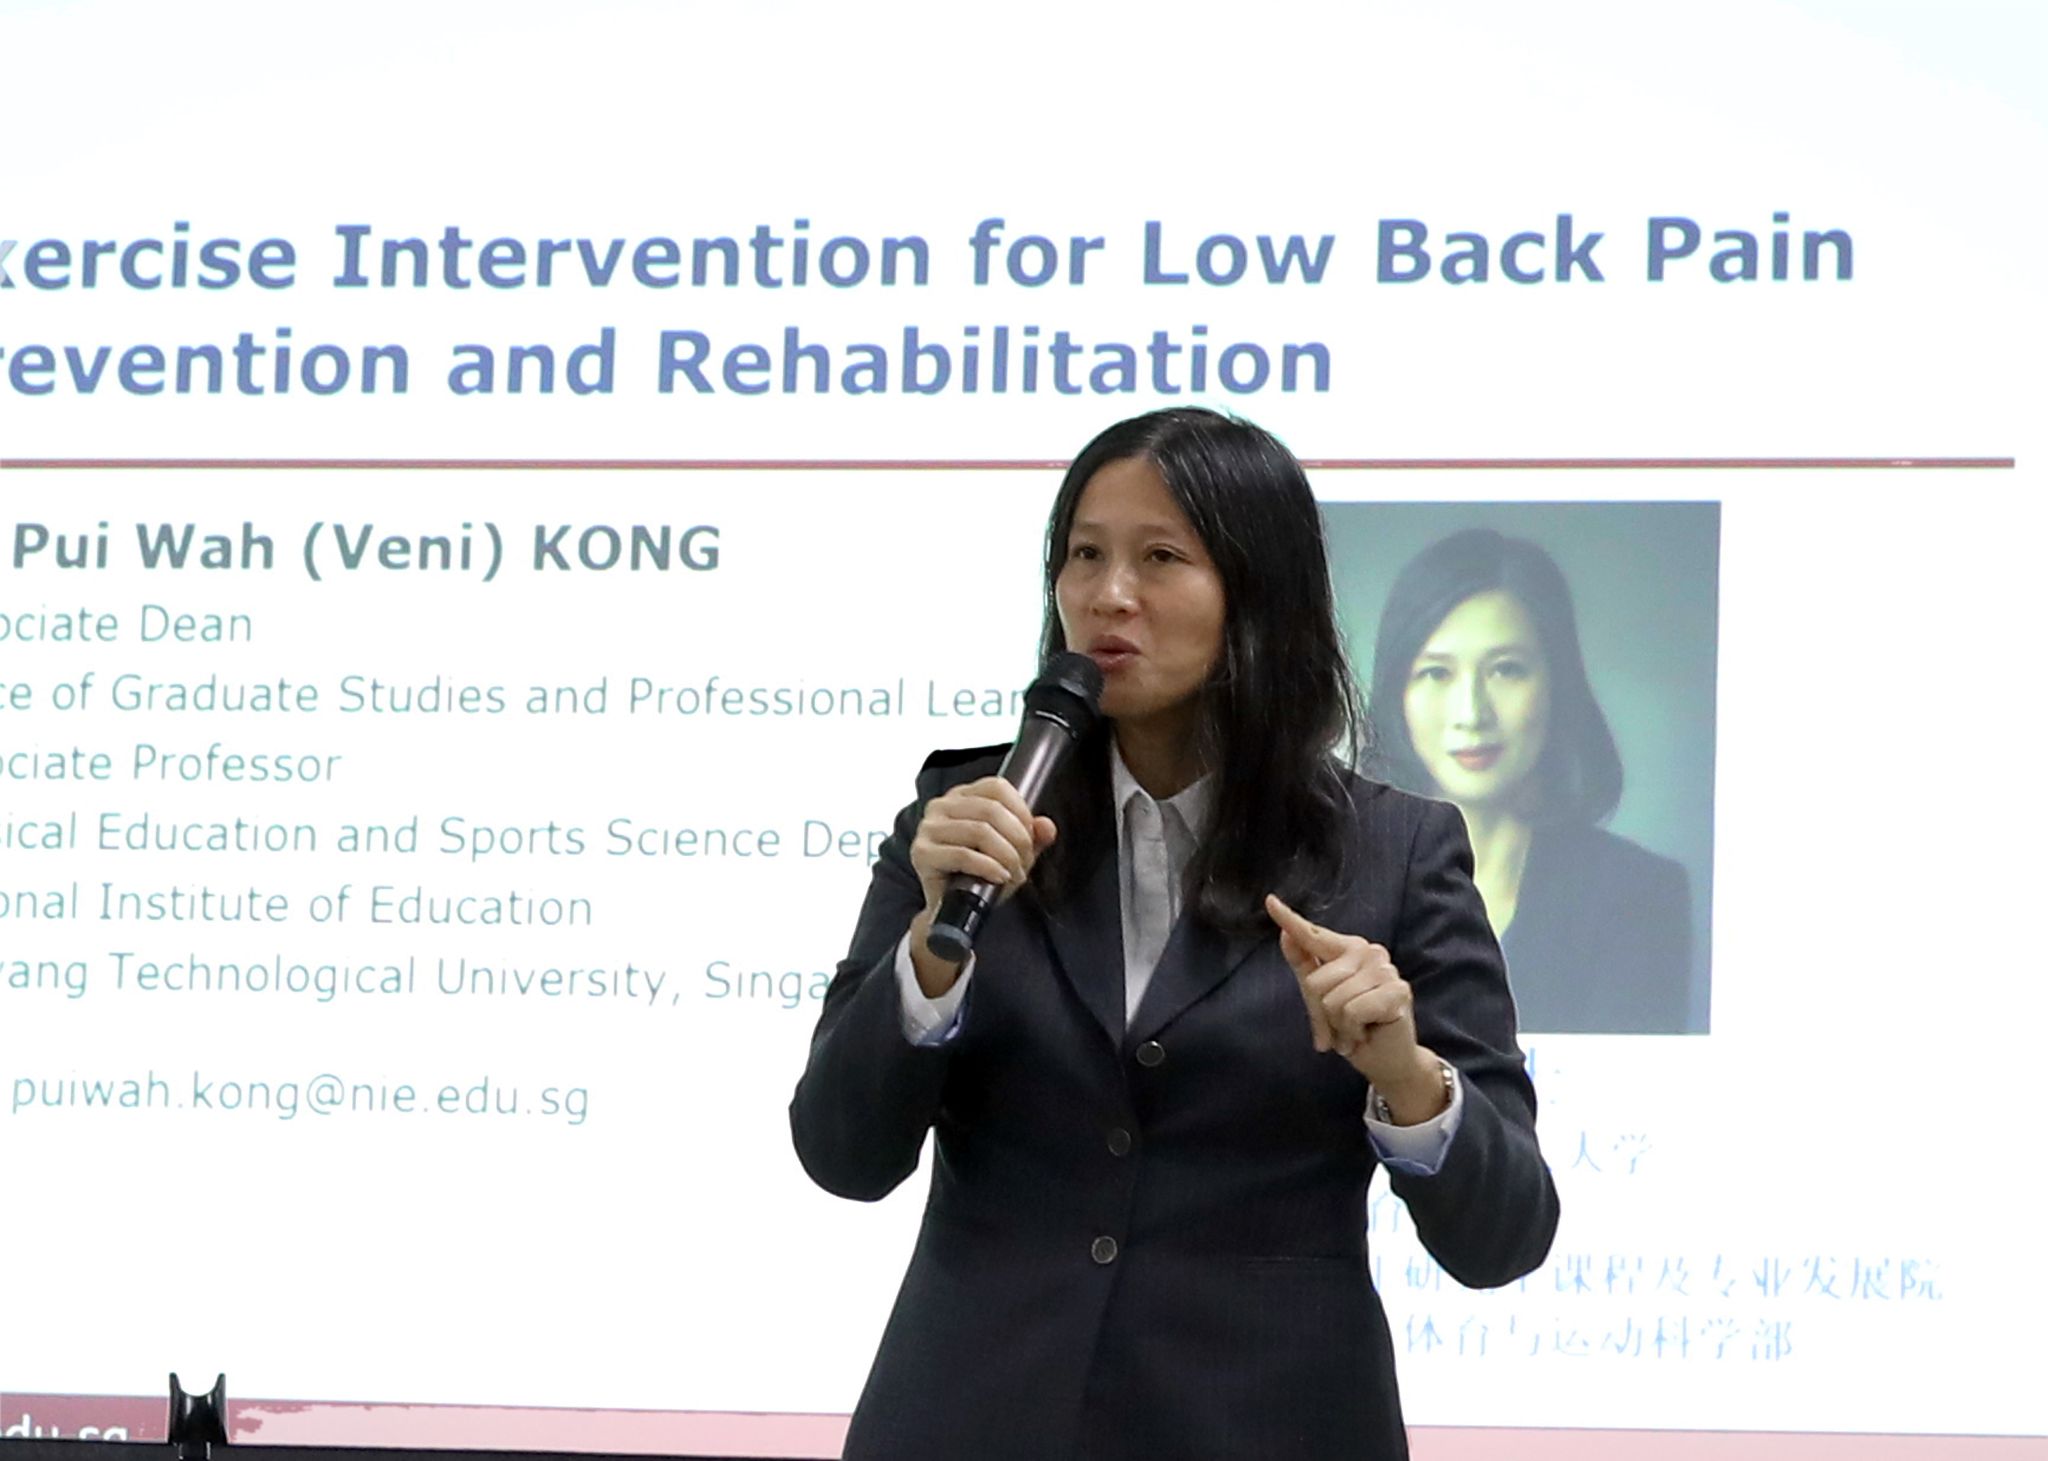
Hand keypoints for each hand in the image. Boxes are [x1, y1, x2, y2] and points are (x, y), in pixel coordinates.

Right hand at [905, 777, 1054, 995]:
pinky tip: (999, 876)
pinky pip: (962, 855)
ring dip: (1006, 855)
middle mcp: (941, 806)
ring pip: (979, 830)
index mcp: (962, 796)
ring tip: (1014, 874)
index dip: (1021, 811)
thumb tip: (1047, 827)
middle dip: (1018, 839)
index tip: (1031, 837)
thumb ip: (1032, 837)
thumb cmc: (978, 876)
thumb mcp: (1011, 853)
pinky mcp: (922, 853)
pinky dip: (988, 867)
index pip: (997, 788)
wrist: (951, 911)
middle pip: (991, 810)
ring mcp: (928, 828)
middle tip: (1024, 862)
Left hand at [1265, 893, 1445, 1119]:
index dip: (1290, 920)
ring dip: (1339, 1027)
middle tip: (1340, 1027)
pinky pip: (1352, 1011)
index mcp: (1349, 949)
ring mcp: (1385, 970)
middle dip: (1321, 1014)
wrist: (1385, 1059)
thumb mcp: (1321, 996)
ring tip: (1354, 1030)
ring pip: (1333, 1000)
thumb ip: (1305, 965)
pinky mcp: (1398, 991)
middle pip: (1316, 982)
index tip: (1270, 901)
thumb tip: (1285, 934)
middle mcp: (1369, 952)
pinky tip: (1366, 1033)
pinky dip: (1353, 1031)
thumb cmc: (1353, 1026)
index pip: (1313, 935)